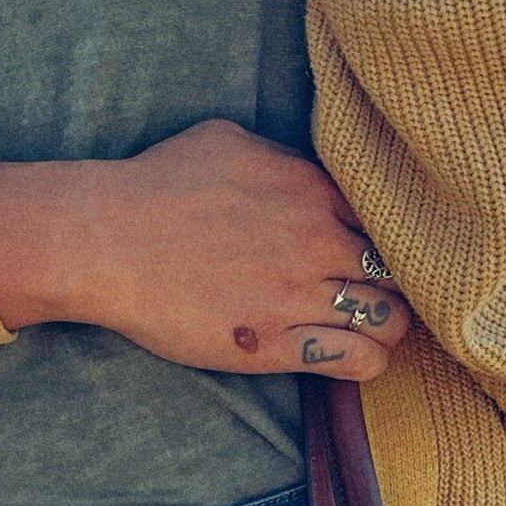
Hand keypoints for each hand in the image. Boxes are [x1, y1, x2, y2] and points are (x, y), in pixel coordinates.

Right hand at [0, 119, 409, 380]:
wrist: (108, 242)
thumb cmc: (157, 186)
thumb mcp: (229, 141)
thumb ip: (283, 160)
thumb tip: (306, 173)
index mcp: (311, 188)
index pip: (388, 219)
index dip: (390, 241)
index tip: (374, 256)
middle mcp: (315, 240)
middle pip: (397, 272)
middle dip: (394, 287)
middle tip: (378, 299)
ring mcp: (297, 296)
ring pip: (387, 321)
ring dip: (386, 330)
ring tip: (369, 333)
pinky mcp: (273, 345)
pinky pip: (355, 361)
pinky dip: (366, 364)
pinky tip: (353, 360)